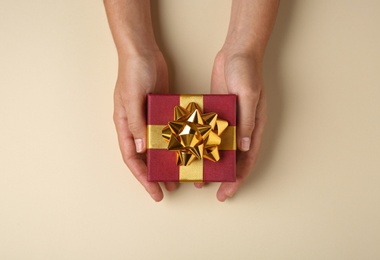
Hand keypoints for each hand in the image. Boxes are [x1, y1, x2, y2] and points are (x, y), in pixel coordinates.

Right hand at [113, 51, 176, 200]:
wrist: (143, 51)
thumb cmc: (133, 72)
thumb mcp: (133, 98)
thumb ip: (136, 123)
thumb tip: (141, 149)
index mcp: (125, 124)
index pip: (131, 157)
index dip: (142, 177)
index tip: (154, 192)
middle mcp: (136, 125)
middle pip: (144, 156)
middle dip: (155, 174)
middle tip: (169, 188)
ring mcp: (149, 118)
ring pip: (157, 146)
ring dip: (167, 160)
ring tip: (180, 174)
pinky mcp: (160, 110)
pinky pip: (168, 131)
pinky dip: (175, 142)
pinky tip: (186, 149)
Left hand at [194, 50, 266, 200]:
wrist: (237, 51)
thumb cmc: (247, 71)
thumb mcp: (248, 95)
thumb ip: (247, 121)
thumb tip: (244, 147)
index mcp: (255, 125)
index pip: (247, 159)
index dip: (238, 178)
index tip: (226, 193)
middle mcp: (243, 126)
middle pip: (233, 157)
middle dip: (221, 175)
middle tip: (205, 187)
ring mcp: (229, 120)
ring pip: (219, 146)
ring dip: (208, 160)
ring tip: (194, 172)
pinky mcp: (217, 111)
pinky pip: (210, 131)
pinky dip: (202, 142)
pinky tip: (190, 149)